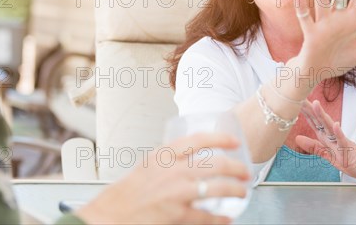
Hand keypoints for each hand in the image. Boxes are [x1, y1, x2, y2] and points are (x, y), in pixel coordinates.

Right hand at [76, 132, 250, 224]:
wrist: (111, 216)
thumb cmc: (127, 194)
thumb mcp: (147, 166)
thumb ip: (169, 161)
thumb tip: (191, 160)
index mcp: (164, 156)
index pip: (199, 139)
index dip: (221, 139)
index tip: (234, 141)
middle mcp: (172, 171)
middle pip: (216, 164)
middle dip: (236, 168)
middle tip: (244, 172)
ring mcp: (177, 192)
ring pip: (217, 187)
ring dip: (235, 190)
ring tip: (241, 192)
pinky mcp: (178, 215)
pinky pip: (207, 217)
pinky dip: (220, 219)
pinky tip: (226, 219)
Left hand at [295, 100, 355, 181]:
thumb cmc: (352, 159)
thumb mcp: (329, 155)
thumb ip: (314, 147)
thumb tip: (297, 138)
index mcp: (326, 137)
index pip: (312, 121)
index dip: (302, 111)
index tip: (292, 99)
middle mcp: (332, 136)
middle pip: (318, 120)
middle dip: (308, 108)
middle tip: (299, 95)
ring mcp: (341, 142)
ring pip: (329, 127)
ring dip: (322, 115)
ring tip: (315, 104)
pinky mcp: (349, 150)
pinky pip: (343, 141)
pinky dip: (339, 133)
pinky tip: (335, 124)